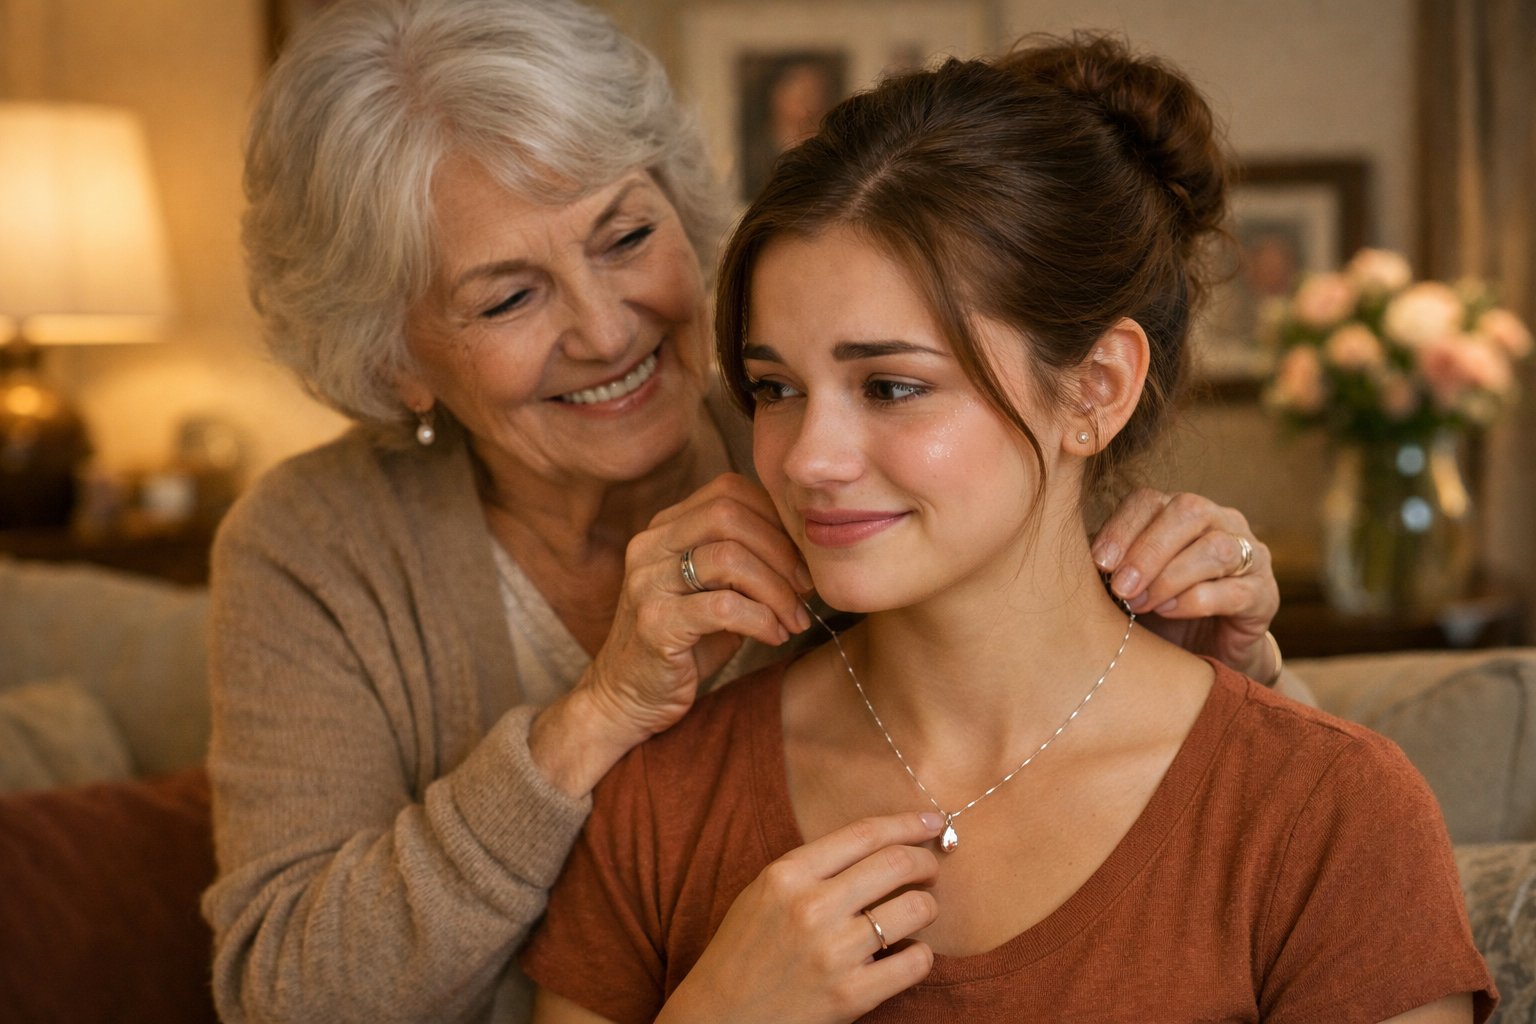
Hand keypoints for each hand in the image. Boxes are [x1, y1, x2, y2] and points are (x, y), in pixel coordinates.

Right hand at [539, 474, 812, 794]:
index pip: (729, 490)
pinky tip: (775, 636)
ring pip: (729, 558)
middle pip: (729, 515)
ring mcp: (647, 583)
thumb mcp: (716, 591)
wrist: (626, 697)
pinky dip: (761, 620)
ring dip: (776, 590)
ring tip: (794, 619)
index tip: (802, 557)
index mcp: (665, 528)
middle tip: (806, 589)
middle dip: (781, 551)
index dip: (775, 518)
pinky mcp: (654, 623)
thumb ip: (747, 561)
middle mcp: (650, 546)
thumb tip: (808, 547)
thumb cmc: (684, 644)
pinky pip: (723, 607)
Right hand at [658, 812, 943, 1023]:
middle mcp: (811, 907)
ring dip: (927, 907)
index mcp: (787, 875)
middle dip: (926, 862)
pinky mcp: (851, 996)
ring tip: (918, 912)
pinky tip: (908, 954)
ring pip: (915, 909)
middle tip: (931, 868)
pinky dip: (921, 954)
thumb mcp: (765, 892)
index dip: (907, 823)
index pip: (864, 834)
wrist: (720, 1018)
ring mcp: (832, 953)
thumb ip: (814, 867)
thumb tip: (880, 846)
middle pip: (896, 864)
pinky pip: (915, 962)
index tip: (931, 822)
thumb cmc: (744, 951)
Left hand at [1091, 489, 1279, 680]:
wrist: (1205, 657)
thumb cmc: (1157, 612)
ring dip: (1171, 575)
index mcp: (1179, 513)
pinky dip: (1197, 599)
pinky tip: (1170, 611)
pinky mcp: (1264, 595)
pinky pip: (1235, 589)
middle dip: (1148, 550)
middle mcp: (1220, 523)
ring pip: (1215, 547)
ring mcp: (1249, 556)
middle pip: (1188, 511)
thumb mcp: (1127, 584)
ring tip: (1142, 603)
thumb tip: (1066, 555)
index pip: (1149, 500)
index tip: (1098, 563)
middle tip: (1121, 586)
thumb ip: (1108, 565)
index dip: (1122, 527)